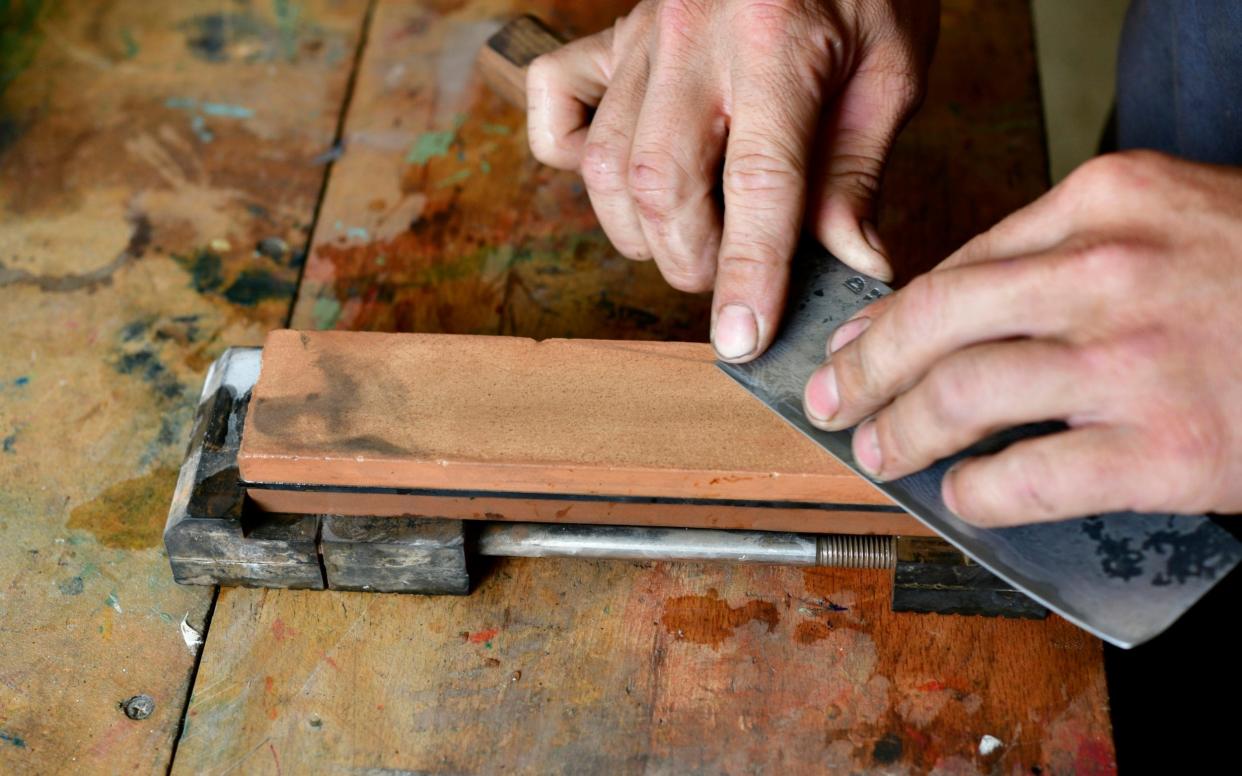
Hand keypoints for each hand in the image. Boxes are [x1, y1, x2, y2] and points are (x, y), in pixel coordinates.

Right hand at [526, 0, 936, 360]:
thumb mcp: (892, 69)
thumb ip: (859, 169)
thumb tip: (851, 264)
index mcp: (779, 44)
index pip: (758, 185)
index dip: (750, 273)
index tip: (744, 338)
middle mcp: (695, 38)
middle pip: (663, 185)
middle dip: (693, 260)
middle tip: (730, 281)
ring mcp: (643, 35)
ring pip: (606, 164)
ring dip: (641, 231)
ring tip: (689, 241)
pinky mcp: (613, 34)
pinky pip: (556, 102)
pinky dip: (570, 155)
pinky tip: (620, 176)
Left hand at [803, 151, 1241, 525]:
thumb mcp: (1172, 219)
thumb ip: (1063, 251)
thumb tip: (948, 305)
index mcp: (1108, 200)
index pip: (961, 262)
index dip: (891, 315)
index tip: (855, 343)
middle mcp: (1112, 270)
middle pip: (940, 320)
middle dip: (865, 368)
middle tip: (830, 400)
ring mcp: (1138, 360)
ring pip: (967, 395)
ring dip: (902, 430)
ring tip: (877, 449)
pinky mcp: (1169, 447)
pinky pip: (1029, 474)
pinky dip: (977, 491)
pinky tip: (962, 495)